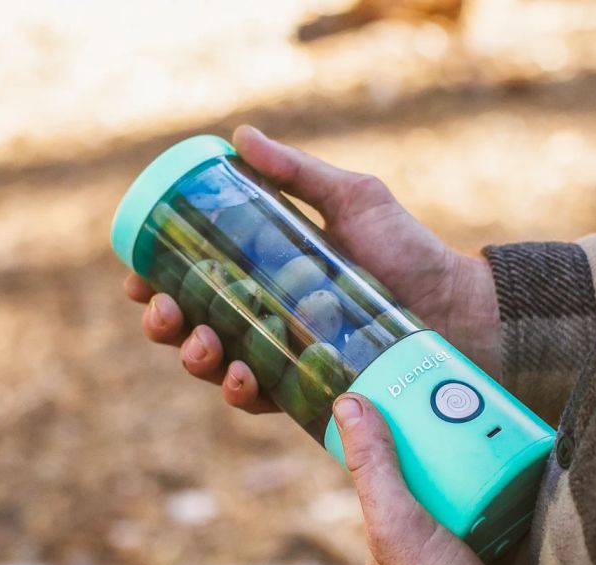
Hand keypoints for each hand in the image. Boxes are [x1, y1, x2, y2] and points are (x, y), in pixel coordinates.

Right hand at [124, 125, 500, 412]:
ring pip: (220, 365)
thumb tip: (239, 135)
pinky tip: (241, 377)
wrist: (455, 304)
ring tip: (202, 345)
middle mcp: (270, 314)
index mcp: (267, 271)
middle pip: (197, 324)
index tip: (139, 276)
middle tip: (164, 313)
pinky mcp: (311, 386)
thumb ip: (298, 172)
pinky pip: (264, 397)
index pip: (199, 278)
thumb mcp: (353, 199)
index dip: (159, 280)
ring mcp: (288, 352)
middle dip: (167, 323)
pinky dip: (243, 392)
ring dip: (196, 359)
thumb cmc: (407, 250)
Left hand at [332, 393, 532, 564]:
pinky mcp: (503, 543)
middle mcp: (427, 530)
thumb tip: (347, 403)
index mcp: (393, 526)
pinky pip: (508, 500)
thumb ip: (373, 464)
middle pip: (438, 470)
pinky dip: (515, 479)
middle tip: (467, 399)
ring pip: (475, 482)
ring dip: (487, 455)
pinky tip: (523, 451)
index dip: (402, 434)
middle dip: (452, 438)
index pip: (393, 468)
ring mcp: (466, 536)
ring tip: (497, 416)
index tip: (417, 399)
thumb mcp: (393, 518)